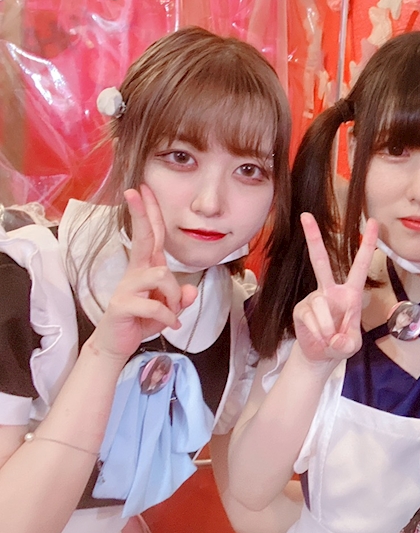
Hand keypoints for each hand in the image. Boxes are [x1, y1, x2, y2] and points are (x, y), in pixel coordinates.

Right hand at [89, 185, 197, 361]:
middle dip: (142, 214)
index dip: (148, 213)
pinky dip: (168, 317)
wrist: (117, 343)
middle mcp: (136, 272)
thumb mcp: (169, 308)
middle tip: (135, 191)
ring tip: (173, 312)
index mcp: (147, 267)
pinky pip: (155, 306)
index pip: (151, 235)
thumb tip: (190, 291)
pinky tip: (170, 325)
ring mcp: (127, 287)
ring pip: (162, 275)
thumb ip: (181, 297)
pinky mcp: (123, 304)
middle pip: (143, 238)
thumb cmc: (142, 320)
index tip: (142, 189)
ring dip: (174, 296)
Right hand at [293, 213, 377, 364]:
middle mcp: (330, 290)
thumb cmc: (341, 344)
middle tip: (305, 215)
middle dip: (313, 238)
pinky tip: (319, 338)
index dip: (367, 244)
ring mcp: (314, 298)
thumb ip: (348, 343)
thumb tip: (336, 339)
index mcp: (350, 293)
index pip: (360, 265)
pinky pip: (310, 318)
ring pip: (320, 304)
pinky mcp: (300, 309)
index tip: (374, 222)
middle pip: (320, 261)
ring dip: (327, 327)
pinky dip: (317, 332)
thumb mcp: (352, 346)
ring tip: (330, 338)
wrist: (320, 355)